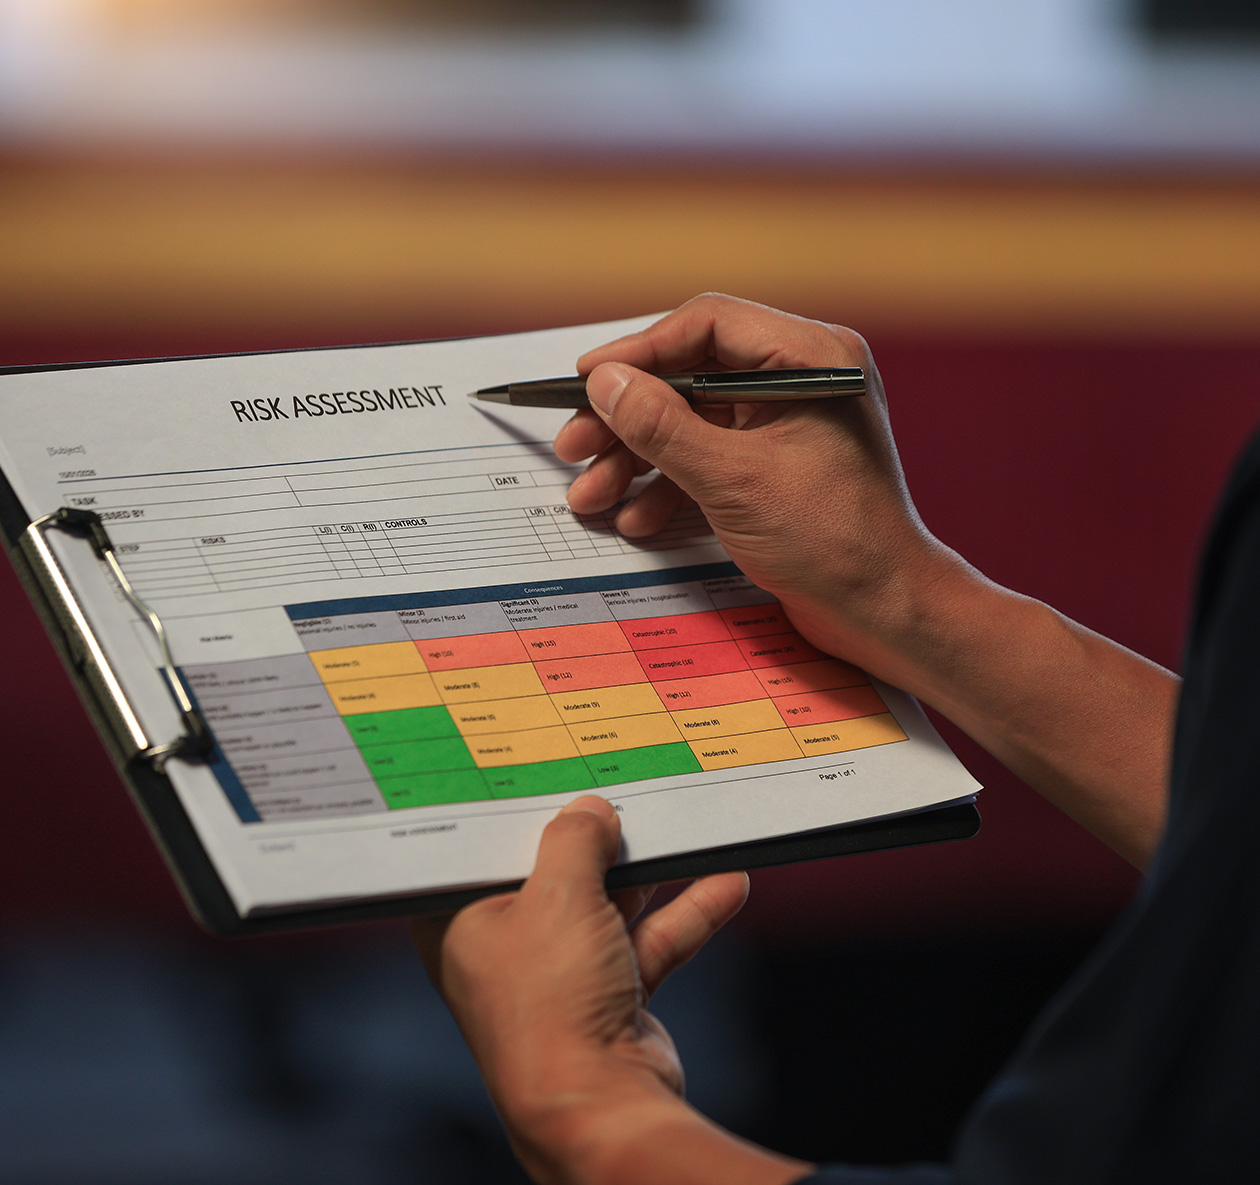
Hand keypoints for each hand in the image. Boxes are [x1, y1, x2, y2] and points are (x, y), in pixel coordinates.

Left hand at [412, 797, 805, 1184]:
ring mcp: (562, 973)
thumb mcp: (559, 896)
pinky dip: (687, 912)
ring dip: (652, 872)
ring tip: (682, 826)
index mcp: (460, 921)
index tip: (545, 771)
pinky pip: (651, 939)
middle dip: (596, 838)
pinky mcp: (612, 994)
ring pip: (609, 903)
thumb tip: (590, 811)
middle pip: (553, 872)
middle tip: (624, 791)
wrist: (600, 1108)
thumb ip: (575, 841)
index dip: (513, 811)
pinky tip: (727, 881)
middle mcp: (507, 946)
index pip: (482, 851)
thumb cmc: (550, 1006)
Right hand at [555, 294, 1177, 866]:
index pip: (708, 325)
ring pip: (692, 424)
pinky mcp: (773, 470)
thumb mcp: (734, 480)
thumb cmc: (833, 541)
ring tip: (592, 496)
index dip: (639, 351)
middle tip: (574, 445)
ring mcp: (786, 427)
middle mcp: (800, 382)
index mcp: (810, 359)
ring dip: (637, 460)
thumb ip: (663, 427)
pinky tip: (637, 520)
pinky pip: (708, 461)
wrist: (884, 612)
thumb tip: (606, 383)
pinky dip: (669, 487)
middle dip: (628, 418)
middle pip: (691, 377)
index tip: (586, 381)